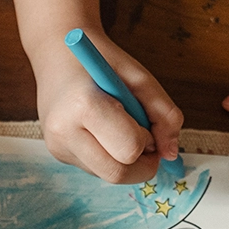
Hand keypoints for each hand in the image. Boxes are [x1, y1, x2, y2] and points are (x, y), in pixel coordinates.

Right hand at [32, 31, 182, 184]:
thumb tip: (171, 153)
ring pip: (108, 175)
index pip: (129, 149)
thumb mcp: (139, 77)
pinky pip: (96, 169)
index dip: (147, 140)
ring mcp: (57, 146)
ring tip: (120, 128)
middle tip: (146, 140)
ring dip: (126, 161)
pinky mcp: (57, 154)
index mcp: (84, 105)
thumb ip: (164, 114)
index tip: (146, 123)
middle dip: (141, 163)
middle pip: (117, 173)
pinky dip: (110, 157)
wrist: (57, 53)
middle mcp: (63, 132)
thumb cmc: (101, 61)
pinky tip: (103, 131)